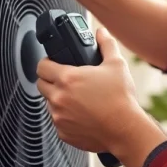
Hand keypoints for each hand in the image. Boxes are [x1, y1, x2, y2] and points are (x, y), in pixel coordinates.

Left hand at [36, 27, 148, 154]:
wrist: (125, 130)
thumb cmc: (121, 99)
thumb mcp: (116, 65)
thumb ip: (106, 44)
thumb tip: (101, 33)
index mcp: (67, 78)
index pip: (41, 66)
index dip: (47, 62)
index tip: (53, 63)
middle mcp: (59, 97)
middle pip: (41, 85)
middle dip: (50, 80)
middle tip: (65, 80)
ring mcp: (59, 116)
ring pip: (49, 103)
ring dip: (58, 99)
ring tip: (77, 98)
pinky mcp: (63, 133)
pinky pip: (58, 121)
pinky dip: (66, 117)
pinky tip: (82, 114)